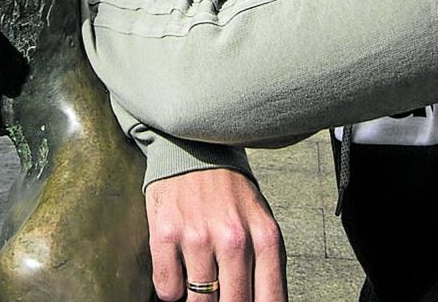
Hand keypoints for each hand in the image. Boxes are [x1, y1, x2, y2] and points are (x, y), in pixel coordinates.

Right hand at [146, 168, 286, 301]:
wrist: (194, 150)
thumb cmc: (231, 192)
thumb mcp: (261, 221)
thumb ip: (266, 263)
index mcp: (264, 236)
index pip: (270, 300)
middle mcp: (234, 238)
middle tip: (221, 293)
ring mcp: (198, 237)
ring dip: (198, 297)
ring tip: (200, 277)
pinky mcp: (166, 235)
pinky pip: (168, 289)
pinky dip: (172, 287)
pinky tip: (179, 267)